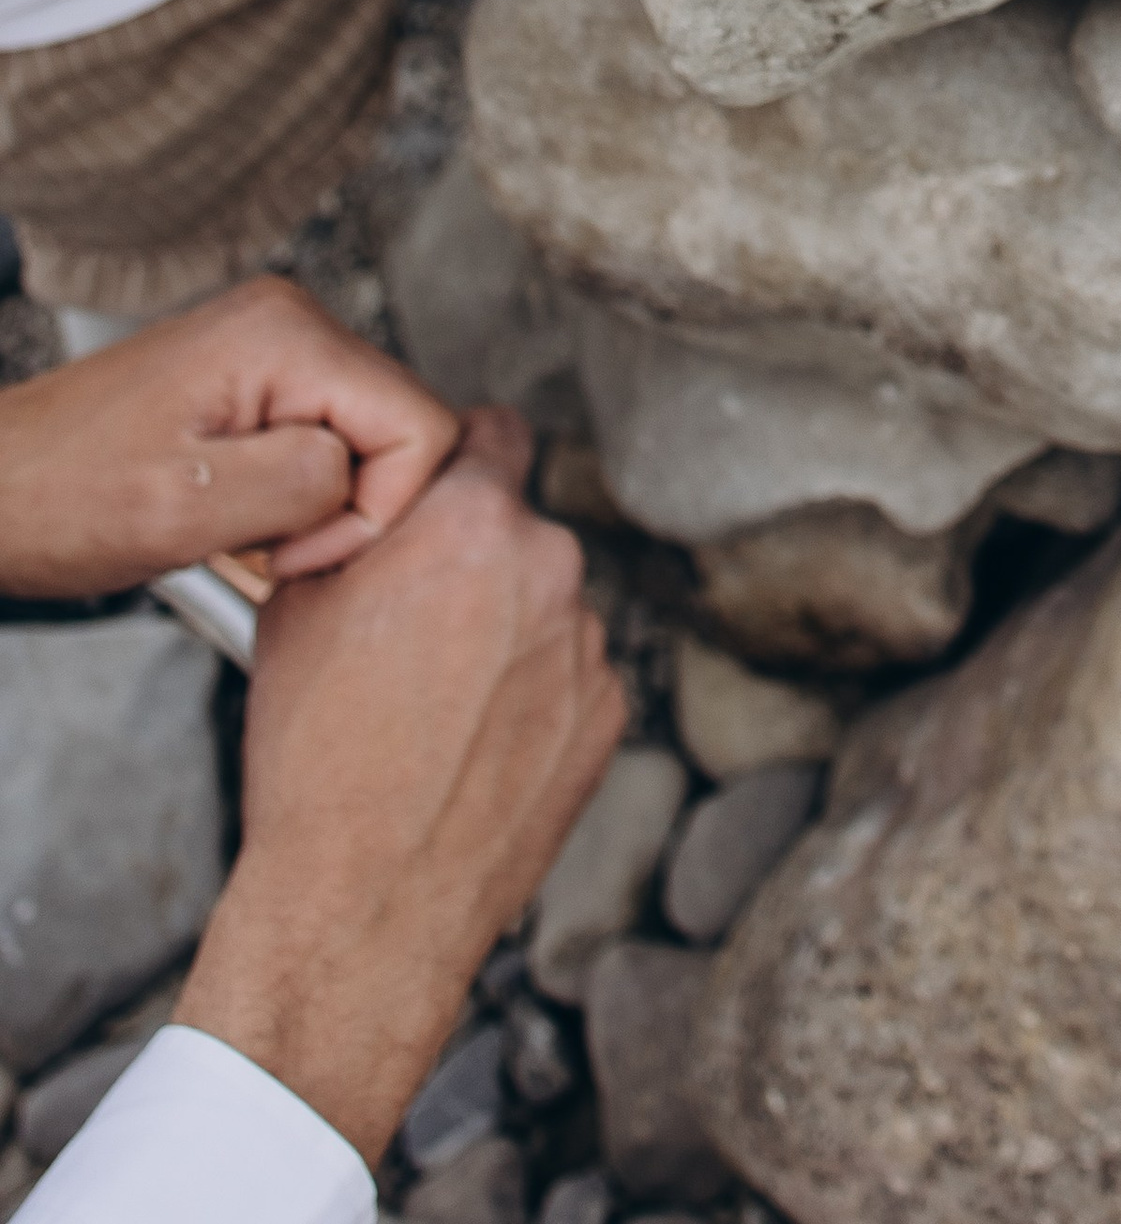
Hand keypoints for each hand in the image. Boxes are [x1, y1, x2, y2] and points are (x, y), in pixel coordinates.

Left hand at [0, 274, 459, 598]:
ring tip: (241, 535)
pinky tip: (236, 519)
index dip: (378, 509)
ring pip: (364, 441)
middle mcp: (291, 322)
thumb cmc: (58, 498)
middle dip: (347, 509)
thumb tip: (375, 474)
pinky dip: (292, 496)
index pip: (420, 424)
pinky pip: (321, 441)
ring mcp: (273, 346)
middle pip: (398, 429)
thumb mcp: (184, 509)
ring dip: (317, 507)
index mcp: (286, 336)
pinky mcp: (256, 377)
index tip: (295, 552)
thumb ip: (302, 483)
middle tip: (264, 550)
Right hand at [178, 408, 623, 1164]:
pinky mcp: (607, 713)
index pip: (493, 432)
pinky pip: (569, 678)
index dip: (462, 457)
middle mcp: (548, 569)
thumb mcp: (299, 609)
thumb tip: (385, 504)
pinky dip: (532, 698)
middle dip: (475, 563)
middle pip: (517, 532)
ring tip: (435, 708)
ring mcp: (587, 645)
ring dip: (507, 635)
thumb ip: (365, 530)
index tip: (450, 480)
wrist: (363, 902)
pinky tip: (471, 746)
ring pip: (545, 610)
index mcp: (471, 525)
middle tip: (416, 626)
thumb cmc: (320, 765)